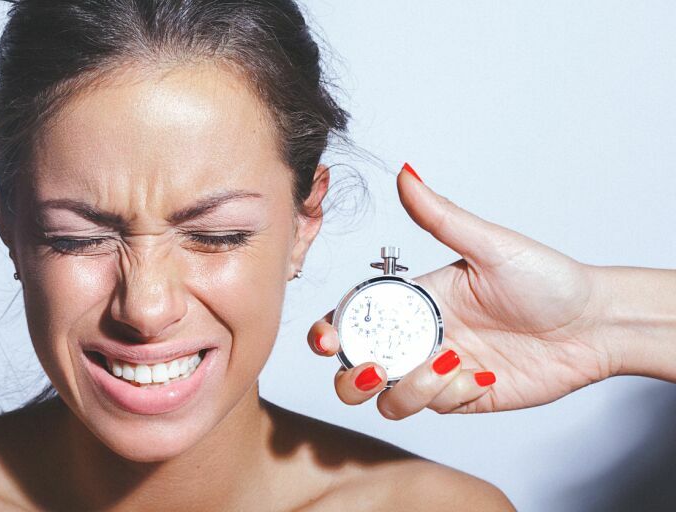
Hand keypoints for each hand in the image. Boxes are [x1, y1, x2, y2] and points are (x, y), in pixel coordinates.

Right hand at [309, 163, 614, 418]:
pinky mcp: (463, 397)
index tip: (328, 340)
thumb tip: (406, 173)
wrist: (595, 324)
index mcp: (415, 299)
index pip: (355, 317)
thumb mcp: (490, 245)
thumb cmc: (547, 278)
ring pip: (389, 398)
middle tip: (377, 368)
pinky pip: (434, 409)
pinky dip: (450, 396)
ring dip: (409, 389)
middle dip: (353, 377)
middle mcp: (419, 336)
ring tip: (451, 366)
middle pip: (356, 368)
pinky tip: (485, 375)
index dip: (331, 331)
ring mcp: (438, 371)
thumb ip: (441, 216)